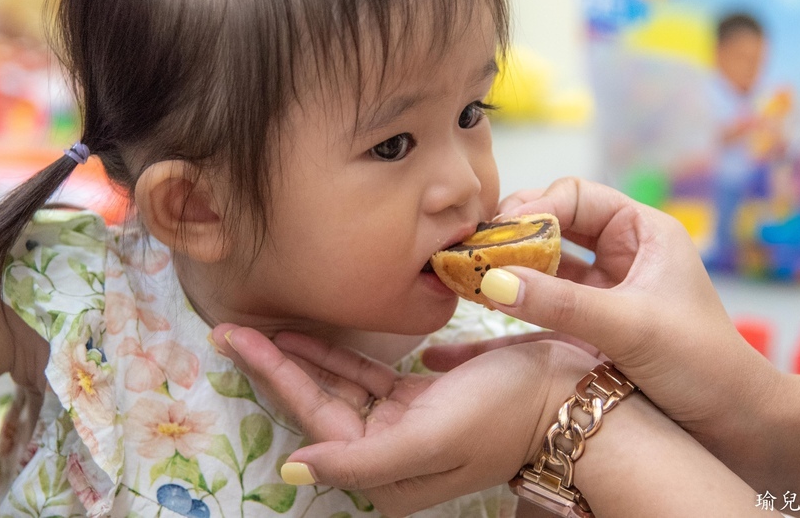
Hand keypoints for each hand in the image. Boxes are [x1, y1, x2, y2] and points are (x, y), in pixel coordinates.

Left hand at [211, 324, 597, 517]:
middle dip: (278, 364)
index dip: (273, 377)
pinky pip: (369, 373)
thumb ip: (360, 462)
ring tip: (264, 326)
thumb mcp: (430, 441)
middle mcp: (386, 452)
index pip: (313, 418)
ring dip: (305, 354)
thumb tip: (293, 471)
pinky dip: (341, 353)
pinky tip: (314, 333)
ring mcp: (403, 422)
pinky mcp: (422, 397)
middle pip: (319, 399)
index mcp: (384, 472)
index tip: (235, 339)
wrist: (567, 398)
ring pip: (340, 383)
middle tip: (233, 328)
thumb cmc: (504, 415)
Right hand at [487, 178, 780, 448]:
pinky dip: (518, 301)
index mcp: (643, 231)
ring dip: (512, 267)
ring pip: (546, 263)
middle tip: (472, 252)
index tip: (494, 233)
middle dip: (514, 235)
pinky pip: (547, 301)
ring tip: (468, 275)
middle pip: (554, 225)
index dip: (532, 209)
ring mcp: (606, 288)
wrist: (736, 426)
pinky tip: (484, 305)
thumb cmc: (704, 365)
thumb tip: (493, 281)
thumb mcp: (629, 327)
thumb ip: (560, 303)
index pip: (574, 197)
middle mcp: (623, 252)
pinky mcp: (593, 324)